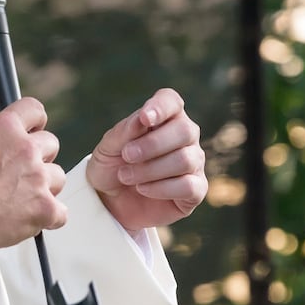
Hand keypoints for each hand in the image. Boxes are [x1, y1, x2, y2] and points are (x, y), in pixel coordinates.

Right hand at [0, 97, 66, 252]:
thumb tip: (7, 149)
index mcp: (5, 128)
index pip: (34, 110)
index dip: (36, 123)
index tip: (35, 131)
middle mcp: (25, 149)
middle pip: (51, 144)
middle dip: (40, 158)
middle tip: (23, 174)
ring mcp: (38, 178)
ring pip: (58, 177)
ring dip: (44, 188)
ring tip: (21, 200)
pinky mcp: (45, 207)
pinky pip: (61, 212)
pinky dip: (48, 217)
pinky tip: (30, 218)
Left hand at [87, 88, 205, 232]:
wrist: (110, 202)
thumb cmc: (112, 167)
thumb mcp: (108, 147)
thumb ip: (125, 131)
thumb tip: (143, 118)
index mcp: (164, 118)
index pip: (171, 102)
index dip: (161, 107)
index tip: (145, 118)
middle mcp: (185, 136)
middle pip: (185, 130)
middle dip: (152, 145)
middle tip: (127, 156)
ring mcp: (194, 162)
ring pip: (185, 160)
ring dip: (150, 169)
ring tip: (126, 176)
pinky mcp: (196, 189)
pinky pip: (188, 186)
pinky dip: (161, 188)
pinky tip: (142, 189)